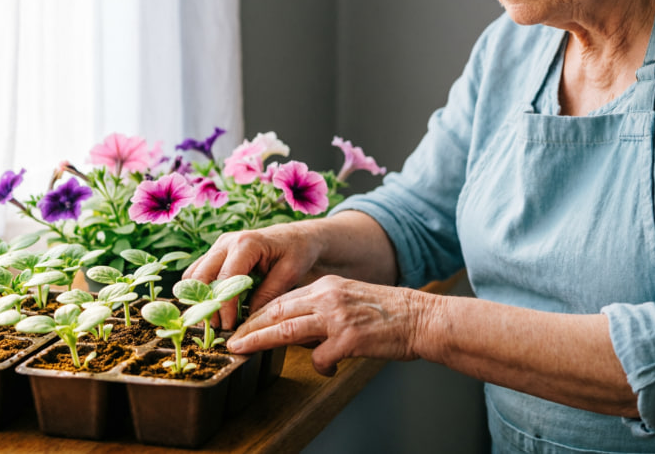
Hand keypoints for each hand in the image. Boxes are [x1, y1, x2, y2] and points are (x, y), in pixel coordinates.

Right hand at [184, 222, 324, 329]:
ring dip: (199, 298)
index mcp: (246, 244)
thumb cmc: (297, 252)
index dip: (223, 306)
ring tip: (214, 320)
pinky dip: (201, 291)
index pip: (225, 278)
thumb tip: (247, 319)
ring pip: (193, 274)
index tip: (228, 326)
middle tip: (216, 327)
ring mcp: (219, 246)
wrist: (297, 236)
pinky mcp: (217, 252)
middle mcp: (227, 242)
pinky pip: (198, 272)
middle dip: (205, 304)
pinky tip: (214, 308)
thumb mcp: (289, 273)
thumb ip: (268, 294)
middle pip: (200, 276)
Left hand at [225, 275, 423, 375]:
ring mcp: (337, 317)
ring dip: (260, 341)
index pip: (283, 299)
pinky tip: (330, 368)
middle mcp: (328, 297)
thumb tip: (298, 329)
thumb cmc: (389, 314)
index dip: (258, 314)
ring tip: (242, 350)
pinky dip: (320, 366)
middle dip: (250, 327)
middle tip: (231, 340)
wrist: (422, 318)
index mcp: (327, 286)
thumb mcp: (350, 299)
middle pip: (277, 311)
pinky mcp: (349, 339)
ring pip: (286, 330)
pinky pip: (320, 357)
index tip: (242, 325)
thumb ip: (322, 308)